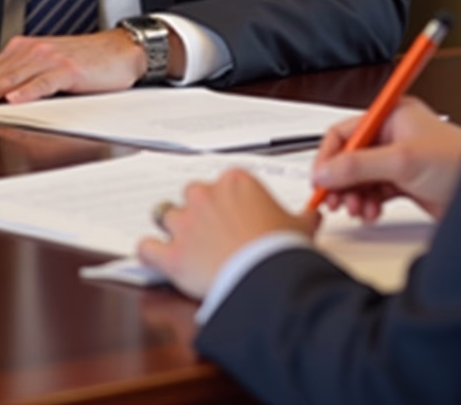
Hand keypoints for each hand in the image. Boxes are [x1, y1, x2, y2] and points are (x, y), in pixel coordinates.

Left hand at [0, 29, 144, 103]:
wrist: (121, 50)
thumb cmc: (87, 62)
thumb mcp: (48, 66)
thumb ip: (22, 77)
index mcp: (23, 50)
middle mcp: (31, 50)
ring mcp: (49, 58)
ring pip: (12, 78)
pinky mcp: (68, 69)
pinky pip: (43, 82)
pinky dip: (27, 91)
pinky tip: (14, 101)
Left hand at [137, 169, 318, 299]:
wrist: (264, 278)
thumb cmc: (280, 249)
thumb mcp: (301, 227)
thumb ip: (304, 216)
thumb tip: (314, 214)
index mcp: (235, 182)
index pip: (224, 182)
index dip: (228, 200)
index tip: (234, 214)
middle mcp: (205, 195)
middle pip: (192, 194)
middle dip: (199, 211)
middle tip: (213, 231)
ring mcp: (185, 224)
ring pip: (165, 214)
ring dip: (172, 228)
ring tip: (183, 242)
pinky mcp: (171, 254)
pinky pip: (147, 247)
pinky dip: (148, 252)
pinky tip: (153, 256)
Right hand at [312, 96, 460, 220]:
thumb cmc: (458, 163)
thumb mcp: (402, 161)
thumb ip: (359, 166)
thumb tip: (326, 172)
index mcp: (390, 116)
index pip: (345, 132)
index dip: (329, 157)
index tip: (320, 180)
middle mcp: (392, 135)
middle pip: (349, 157)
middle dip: (341, 181)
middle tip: (335, 200)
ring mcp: (397, 160)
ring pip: (359, 177)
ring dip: (354, 195)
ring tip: (358, 209)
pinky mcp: (404, 182)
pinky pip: (373, 191)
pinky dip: (367, 203)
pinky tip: (371, 212)